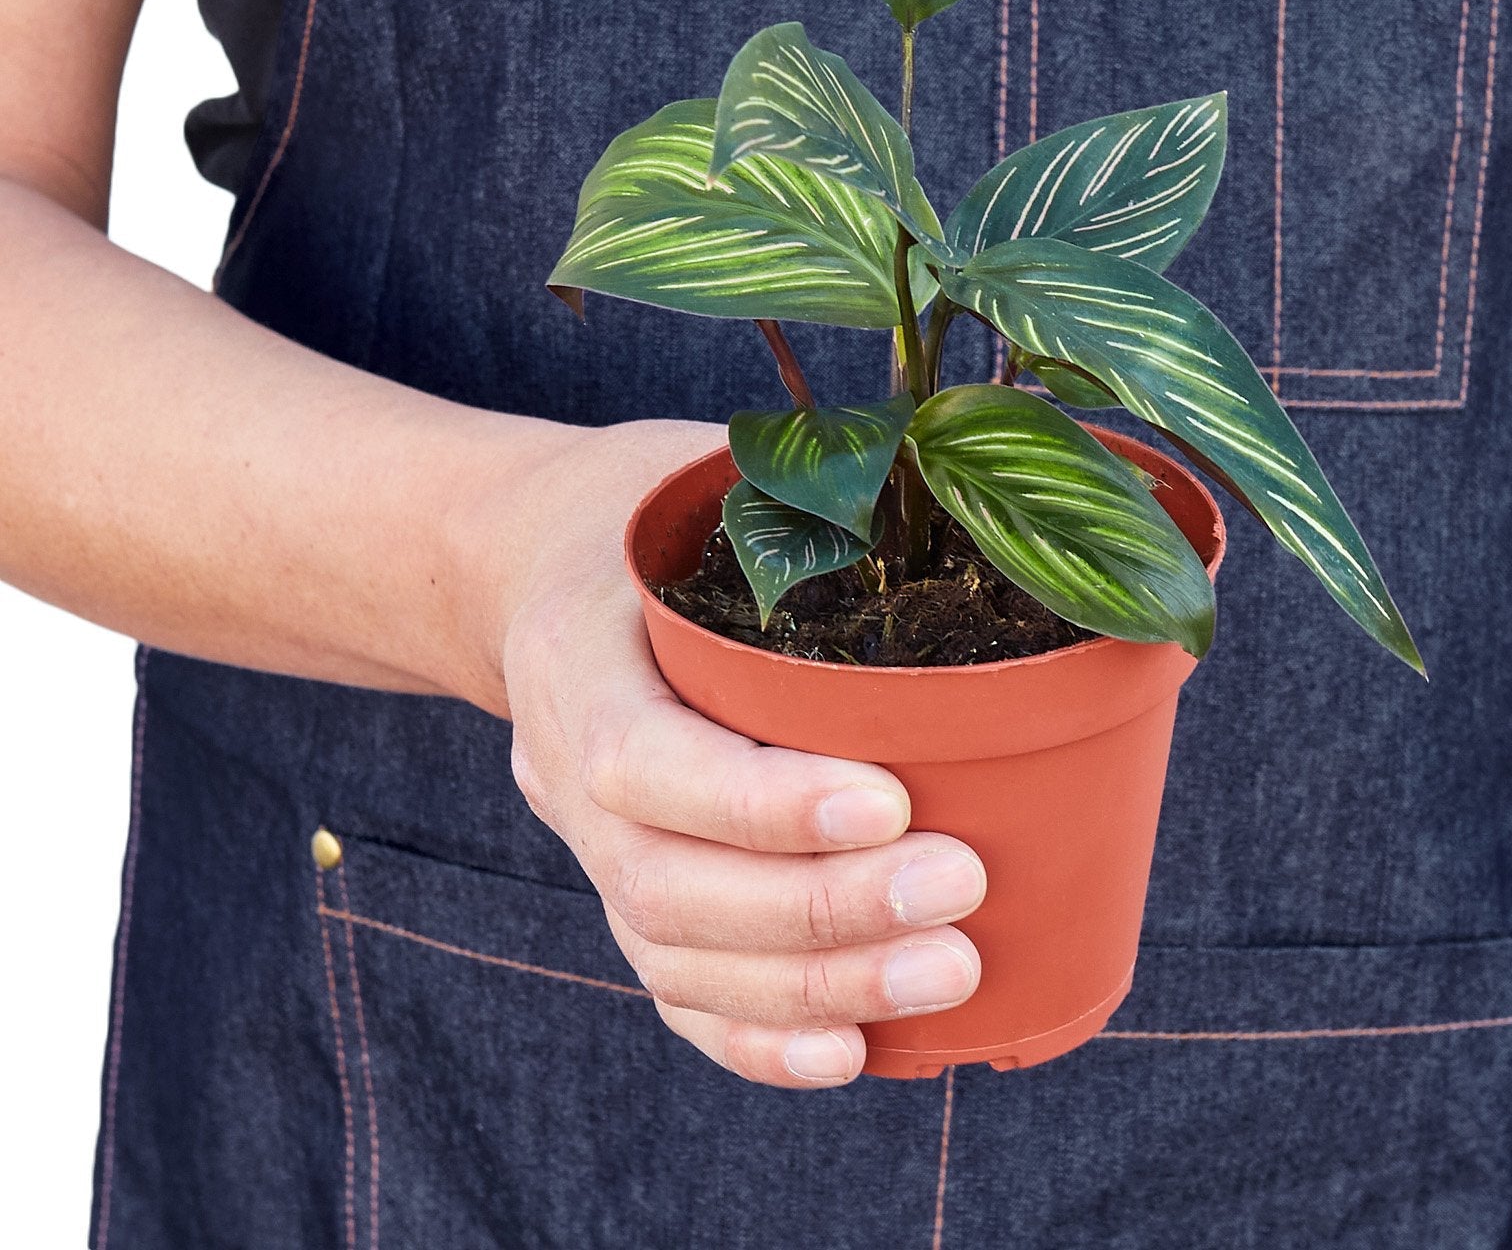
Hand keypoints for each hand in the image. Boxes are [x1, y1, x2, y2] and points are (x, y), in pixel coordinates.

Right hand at [491, 418, 986, 1087]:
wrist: (529, 562)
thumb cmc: (642, 504)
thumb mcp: (699, 464)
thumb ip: (802, 493)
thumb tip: (977, 492)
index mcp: (572, 655)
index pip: (643, 760)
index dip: (760, 802)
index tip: (891, 801)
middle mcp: (560, 770)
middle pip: (667, 882)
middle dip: (822, 907)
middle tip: (961, 886)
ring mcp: (587, 844)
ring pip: (677, 954)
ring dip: (817, 985)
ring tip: (949, 971)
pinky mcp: (624, 887)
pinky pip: (677, 990)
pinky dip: (759, 1040)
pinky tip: (854, 1052)